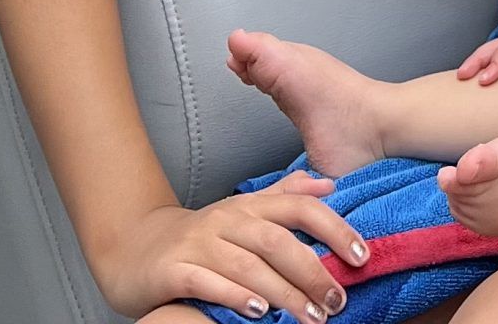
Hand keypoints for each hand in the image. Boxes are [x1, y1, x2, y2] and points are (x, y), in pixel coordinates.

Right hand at [99, 182, 367, 322]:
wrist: (135, 249)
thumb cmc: (202, 237)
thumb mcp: (244, 212)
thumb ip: (284, 197)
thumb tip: (328, 186)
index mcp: (250, 205)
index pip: (300, 208)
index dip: (334, 229)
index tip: (361, 256)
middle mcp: (228, 219)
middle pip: (277, 240)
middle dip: (312, 270)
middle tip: (337, 299)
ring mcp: (199, 243)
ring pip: (247, 264)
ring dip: (282, 291)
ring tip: (309, 315)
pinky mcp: (173, 269)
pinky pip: (207, 281)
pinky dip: (234, 295)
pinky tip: (257, 312)